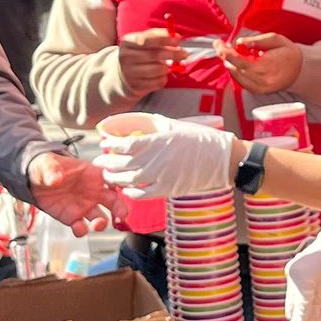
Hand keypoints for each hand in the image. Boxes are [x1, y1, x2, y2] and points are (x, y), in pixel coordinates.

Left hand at [27, 151, 118, 234]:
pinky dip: (82, 230)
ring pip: (101, 218)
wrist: (35, 180)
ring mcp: (84, 206)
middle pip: (114, 201)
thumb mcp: (48, 163)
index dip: (121, 184)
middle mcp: (93, 192)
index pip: (113, 178)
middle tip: (120, 216)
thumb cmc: (47, 167)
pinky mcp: (72, 218)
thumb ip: (52, 170)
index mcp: (92, 174)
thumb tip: (55, 178)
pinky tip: (78, 228)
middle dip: (120, 209)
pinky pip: (81, 227)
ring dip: (102, 224)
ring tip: (97, 225)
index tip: (123, 190)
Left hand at [95, 119, 239, 199]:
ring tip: (108, 176)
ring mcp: (162, 177)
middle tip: (99, 162)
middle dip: (107, 163)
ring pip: (129, 181)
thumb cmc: (200, 139)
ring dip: (115, 179)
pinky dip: (132, 193)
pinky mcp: (168, 190)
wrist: (222, 159)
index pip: (125, 145)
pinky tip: (126, 189)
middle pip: (122, 164)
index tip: (104, 143)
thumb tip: (138, 125)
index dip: (111, 145)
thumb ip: (155, 127)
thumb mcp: (176, 126)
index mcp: (158, 141)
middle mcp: (156, 160)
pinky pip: (143, 195)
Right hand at [118, 28, 177, 96]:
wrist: (123, 75)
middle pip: (155, 55)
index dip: (165, 38)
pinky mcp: (136, 86)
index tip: (178, 39)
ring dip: (168, 67)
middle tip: (184, 53)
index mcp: (127, 42)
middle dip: (173, 54)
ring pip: (158, 69)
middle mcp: (126, 57)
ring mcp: (129, 73)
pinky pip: (158, 82)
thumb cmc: (139, 54)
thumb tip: (176, 36)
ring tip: (168, 65)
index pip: (147, 39)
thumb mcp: (142, 42)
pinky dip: (164, 78)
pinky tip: (161, 75)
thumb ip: (157, 37)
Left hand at [222, 31, 303, 95]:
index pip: (241, 62)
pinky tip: (234, 62)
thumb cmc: (288, 53)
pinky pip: (240, 81)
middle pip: (235, 69)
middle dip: (225, 56)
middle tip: (219, 45)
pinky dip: (235, 71)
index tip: (219, 45)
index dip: (227, 54)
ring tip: (225, 51)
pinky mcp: (257, 91)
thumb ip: (256, 41)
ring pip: (235, 76)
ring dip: (228, 63)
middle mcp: (262, 80)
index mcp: (267, 66)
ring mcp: (259, 88)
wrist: (300, 70)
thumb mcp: (276, 39)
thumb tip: (240, 43)